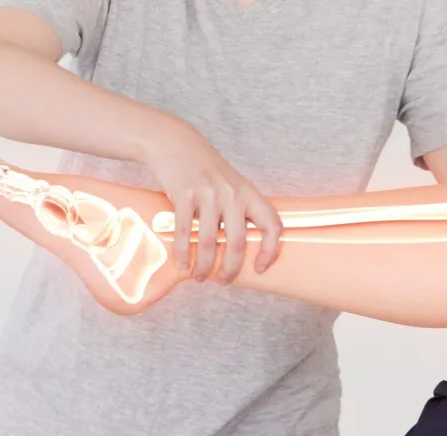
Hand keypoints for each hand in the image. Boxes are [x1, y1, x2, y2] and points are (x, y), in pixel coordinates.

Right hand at [141, 119, 282, 283]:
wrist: (175, 143)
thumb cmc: (204, 169)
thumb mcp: (231, 184)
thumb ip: (239, 210)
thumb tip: (242, 246)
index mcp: (248, 193)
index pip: (272, 225)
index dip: (270, 251)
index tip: (260, 268)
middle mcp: (232, 194)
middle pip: (237, 242)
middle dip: (230, 269)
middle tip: (223, 281)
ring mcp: (208, 194)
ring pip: (209, 242)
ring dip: (204, 266)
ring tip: (199, 277)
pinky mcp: (184, 195)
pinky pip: (184, 233)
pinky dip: (182, 255)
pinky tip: (182, 266)